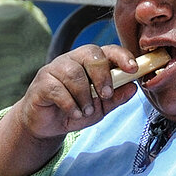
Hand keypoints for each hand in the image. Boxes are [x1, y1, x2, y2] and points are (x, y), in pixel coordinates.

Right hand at [0, 44, 142, 175]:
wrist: (48, 125)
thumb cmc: (75, 110)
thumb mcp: (101, 108)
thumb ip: (116, 98)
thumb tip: (134, 87)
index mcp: (90, 62)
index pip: (108, 50)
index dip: (122, 56)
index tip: (133, 69)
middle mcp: (72, 60)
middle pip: (91, 54)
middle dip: (102, 76)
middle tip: (105, 95)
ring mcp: (55, 69)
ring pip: (74, 73)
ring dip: (84, 96)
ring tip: (87, 111)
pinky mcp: (42, 83)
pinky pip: (58, 89)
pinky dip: (70, 104)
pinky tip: (74, 113)